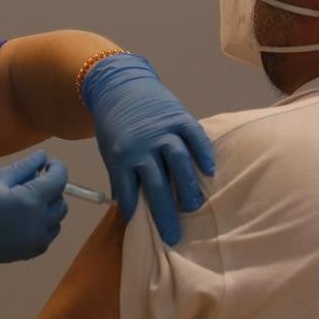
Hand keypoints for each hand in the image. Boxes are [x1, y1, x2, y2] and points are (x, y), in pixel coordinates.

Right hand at [0, 150, 68, 286]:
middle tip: (33, 179)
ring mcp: (31, 243)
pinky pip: (44, 239)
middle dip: (53, 189)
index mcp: (29, 202)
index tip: (48, 162)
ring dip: (48, 209)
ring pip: (55, 223)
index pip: (59, 181)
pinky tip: (22, 218)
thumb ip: (23, 168)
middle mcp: (37, 225)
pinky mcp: (22, 255)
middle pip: (61, 204)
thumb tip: (43, 157)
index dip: (57, 168)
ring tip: (26, 199)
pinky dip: (42, 227)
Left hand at [82, 54, 214, 245]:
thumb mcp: (109, 150)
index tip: (146, 231)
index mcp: (120, 156)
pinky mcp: (178, 116)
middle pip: (156, 185)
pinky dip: (203, 152)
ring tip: (195, 206)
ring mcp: (162, 130)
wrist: (118, 84)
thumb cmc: (114, 123)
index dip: (136, 212)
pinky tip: (209, 170)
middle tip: (174, 235)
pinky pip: (194, 136)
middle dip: (165, 213)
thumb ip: (120, 176)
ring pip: (178, 161)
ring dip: (188, 186)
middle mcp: (141, 146)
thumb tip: (128, 206)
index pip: (129, 191)